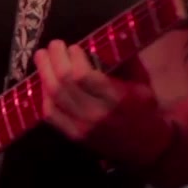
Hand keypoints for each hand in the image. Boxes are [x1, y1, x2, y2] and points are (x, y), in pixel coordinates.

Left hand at [33, 39, 157, 142]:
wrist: (146, 149)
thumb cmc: (145, 111)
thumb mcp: (143, 84)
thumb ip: (125, 62)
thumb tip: (107, 38)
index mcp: (116, 98)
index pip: (84, 76)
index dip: (74, 58)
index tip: (74, 47)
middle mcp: (96, 113)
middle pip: (63, 84)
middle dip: (54, 59)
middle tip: (54, 44)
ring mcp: (82, 127)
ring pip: (53, 97)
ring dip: (44, 73)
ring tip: (42, 56)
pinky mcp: (73, 135)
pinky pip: (50, 114)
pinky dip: (43, 95)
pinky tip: (44, 81)